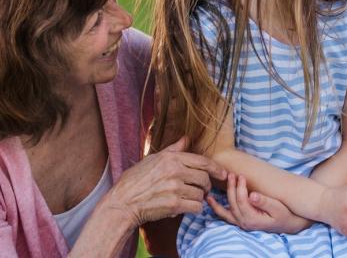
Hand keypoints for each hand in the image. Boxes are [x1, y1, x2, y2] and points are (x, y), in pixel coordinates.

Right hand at [100, 137, 226, 226]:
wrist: (123, 202)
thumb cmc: (135, 180)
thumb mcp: (152, 159)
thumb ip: (173, 150)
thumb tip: (186, 138)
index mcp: (171, 159)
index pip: (202, 161)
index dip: (216, 168)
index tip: (223, 174)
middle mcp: (175, 171)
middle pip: (204, 178)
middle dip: (206, 186)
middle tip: (202, 190)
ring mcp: (175, 188)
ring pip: (201, 194)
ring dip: (199, 198)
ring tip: (190, 198)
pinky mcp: (174, 205)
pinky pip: (196, 207)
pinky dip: (195, 208)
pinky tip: (187, 207)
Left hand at [208, 173, 311, 234]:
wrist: (289, 224)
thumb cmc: (284, 214)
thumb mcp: (277, 207)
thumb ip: (264, 202)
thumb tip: (252, 195)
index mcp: (253, 219)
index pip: (241, 201)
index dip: (240, 187)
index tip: (242, 176)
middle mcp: (244, 223)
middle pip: (233, 203)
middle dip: (231, 188)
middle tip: (232, 174)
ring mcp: (242, 223)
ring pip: (226, 211)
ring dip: (220, 199)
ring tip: (213, 188)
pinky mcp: (241, 221)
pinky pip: (226, 216)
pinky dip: (218, 209)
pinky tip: (211, 201)